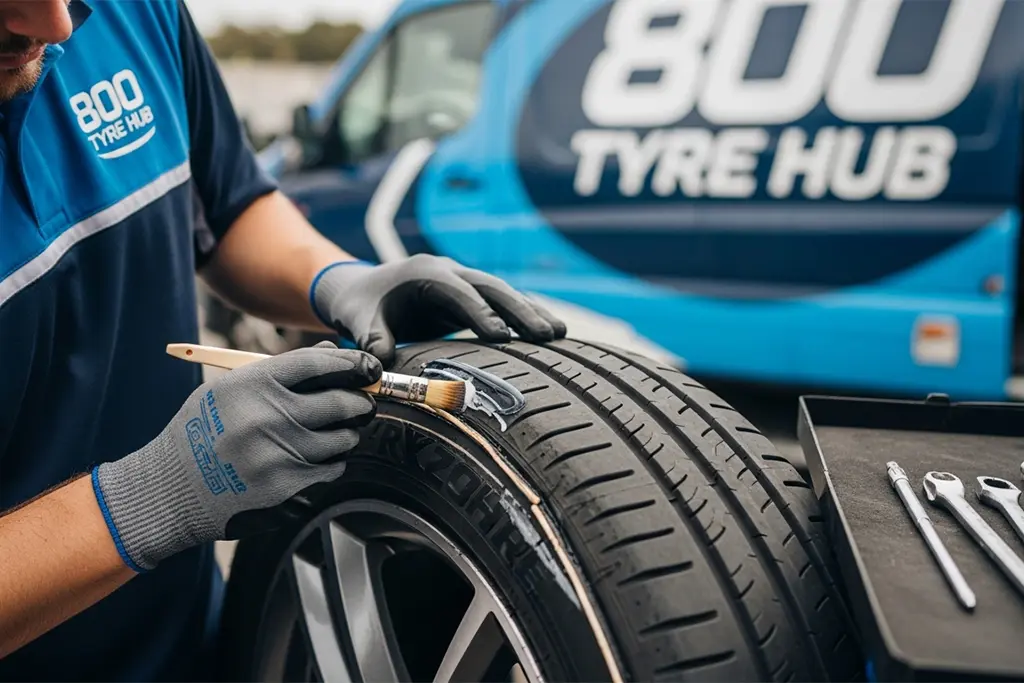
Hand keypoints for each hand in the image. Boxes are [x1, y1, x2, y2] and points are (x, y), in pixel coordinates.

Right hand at [92, 342, 380, 571]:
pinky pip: (332, 469)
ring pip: (344, 439)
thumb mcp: (228, 389)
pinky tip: (312, 459)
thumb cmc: (201, 433)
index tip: (368, 366)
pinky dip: (332, 462)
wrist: (170, 490)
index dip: (351, 363)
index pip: (318, 364)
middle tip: (361, 402)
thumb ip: (281, 371)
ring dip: (346, 434)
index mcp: (252, 385)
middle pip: (341, 402)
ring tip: (331, 433)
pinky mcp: (290, 489)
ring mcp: (281, 456)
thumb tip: (334, 354)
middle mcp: (269, 418)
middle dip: (358, 401)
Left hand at [311, 254, 567, 366]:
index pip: (459, 292)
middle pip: (492, 288)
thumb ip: (370, 338)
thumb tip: (378, 363)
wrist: (363, 289)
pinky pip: (503, 305)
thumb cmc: (361, 306)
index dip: (481, 313)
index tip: (502, 336)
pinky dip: (525, 318)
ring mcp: (465, 282)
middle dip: (520, 311)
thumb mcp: (357, 320)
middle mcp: (451, 272)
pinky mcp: (472, 298)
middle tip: (548, 335)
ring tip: (559, 334)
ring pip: (505, 294)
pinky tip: (550, 334)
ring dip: (531, 313)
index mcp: (425, 273)